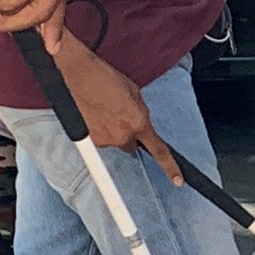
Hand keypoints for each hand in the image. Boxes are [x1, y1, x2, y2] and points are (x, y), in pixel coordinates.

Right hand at [48, 31, 177, 183]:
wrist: (78, 74)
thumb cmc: (104, 77)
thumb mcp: (134, 92)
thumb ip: (142, 112)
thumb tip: (142, 121)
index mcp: (138, 122)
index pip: (158, 150)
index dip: (169, 166)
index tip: (177, 180)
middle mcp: (122, 135)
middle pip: (132, 145)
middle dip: (130, 134)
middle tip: (120, 116)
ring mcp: (104, 140)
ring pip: (115, 142)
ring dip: (113, 130)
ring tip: (104, 109)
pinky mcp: (89, 139)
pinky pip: (101, 139)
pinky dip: (100, 129)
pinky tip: (95, 113)